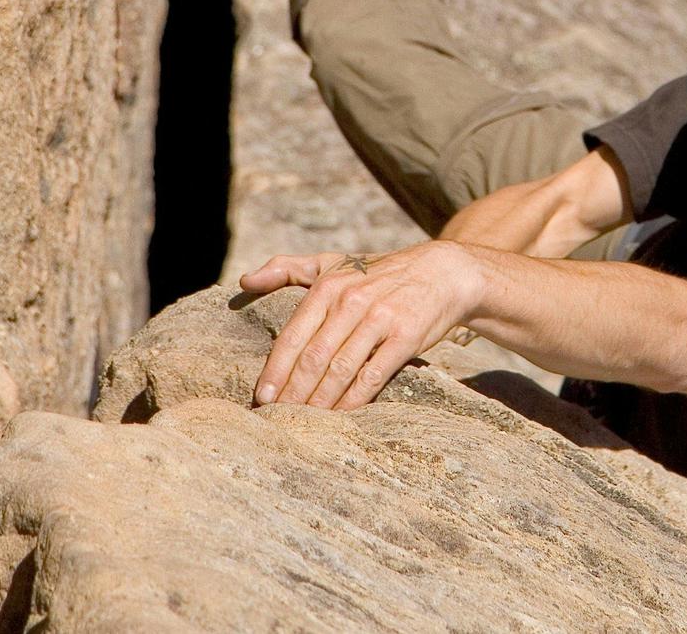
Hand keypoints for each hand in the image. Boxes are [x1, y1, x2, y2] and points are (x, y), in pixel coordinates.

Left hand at [242, 241, 479, 409]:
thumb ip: (288, 268)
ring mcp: (380, 320)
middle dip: (292, 392)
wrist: (442, 272)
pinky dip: (354, 400)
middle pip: (314, 357)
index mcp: (329, 286)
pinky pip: (373, 375)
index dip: (275, 369)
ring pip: (340, 369)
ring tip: (304, 423)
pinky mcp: (405, 337)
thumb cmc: (380, 273)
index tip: (261, 397)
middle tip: (277, 418)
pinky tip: (341, 416)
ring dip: (320, 401)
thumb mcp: (334, 262)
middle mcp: (351, 302)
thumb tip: (245, 282)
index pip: (294, 335)